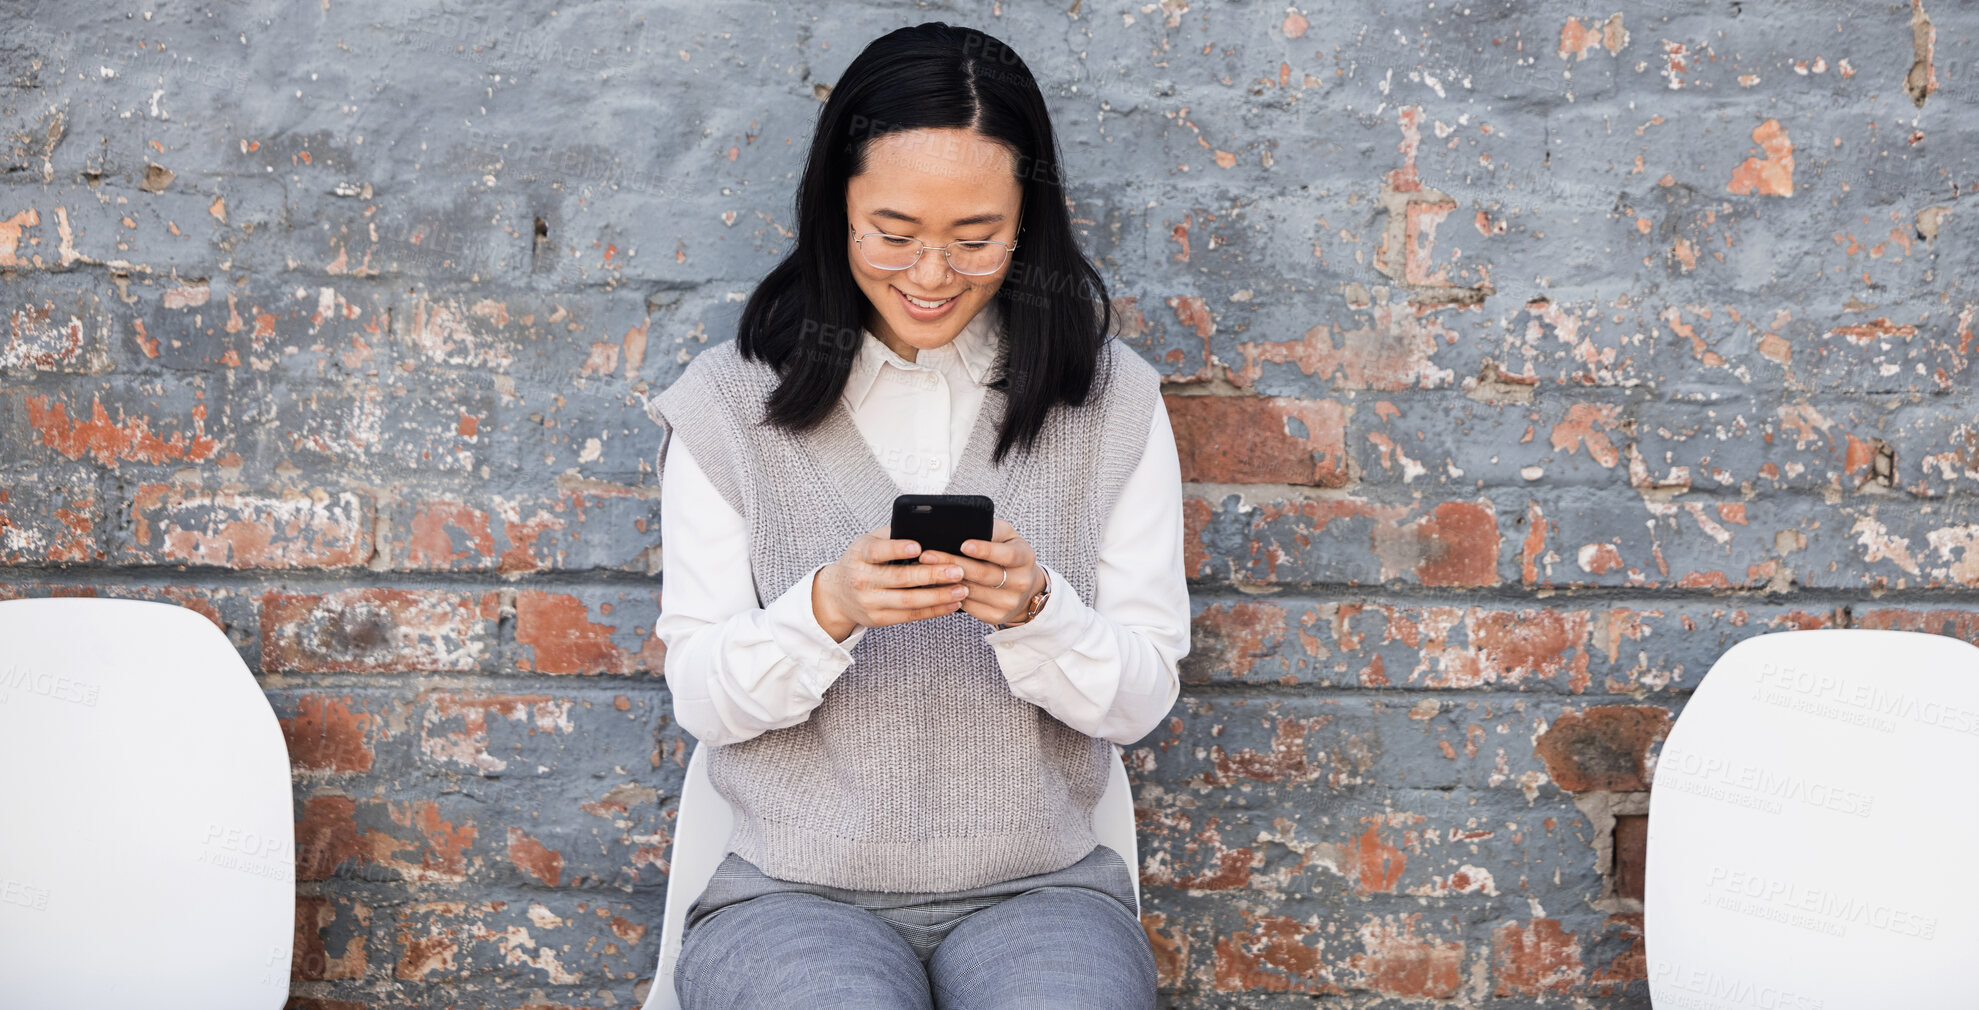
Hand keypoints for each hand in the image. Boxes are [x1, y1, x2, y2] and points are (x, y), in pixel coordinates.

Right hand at [811, 522, 970, 641]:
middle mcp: (862, 580)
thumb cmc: (860, 562)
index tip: (918, 547)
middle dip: (931, 575)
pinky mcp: (878, 619)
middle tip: (957, 570)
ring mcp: (870, 602)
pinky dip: (934, 610)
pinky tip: (952, 604)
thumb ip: (892, 534)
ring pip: (908, 601)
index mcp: (860, 555)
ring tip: (961, 589)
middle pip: (899, 578)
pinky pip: (910, 616)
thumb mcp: (867, 543)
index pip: (878, 551)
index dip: (897, 549)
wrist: (837, 595)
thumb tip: (926, 526)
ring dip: (938, 596)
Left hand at [915, 518, 1044, 627]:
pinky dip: (951, 596)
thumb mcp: (1006, 537)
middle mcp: (1021, 581)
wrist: (1023, 587)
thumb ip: (991, 530)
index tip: (963, 544)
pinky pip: (969, 606)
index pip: (1007, 554)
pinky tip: (936, 586)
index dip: (985, 550)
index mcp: (1025, 557)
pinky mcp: (997, 616)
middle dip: (953, 563)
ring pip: (973, 591)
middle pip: (984, 573)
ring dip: (946, 581)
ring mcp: (1010, 602)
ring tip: (926, 570)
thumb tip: (963, 525)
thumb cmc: (1007, 554)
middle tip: (928, 555)